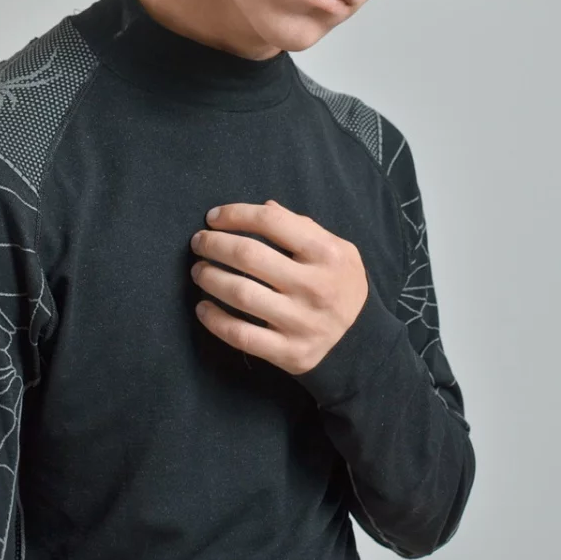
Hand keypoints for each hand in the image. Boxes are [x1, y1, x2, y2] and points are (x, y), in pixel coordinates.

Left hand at [189, 199, 368, 375]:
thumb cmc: (340, 284)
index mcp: (326, 254)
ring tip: (199, 271)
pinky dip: (215, 320)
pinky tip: (202, 308)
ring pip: (241, 294)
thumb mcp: (337, 249)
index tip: (212, 218)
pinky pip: (241, 336)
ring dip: (210, 278)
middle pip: (249, 256)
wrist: (362, 340)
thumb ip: (303, 226)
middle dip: (214, 244)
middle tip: (199, 242)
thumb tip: (265, 207)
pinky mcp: (289, 352)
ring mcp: (301, 322)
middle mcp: (314, 287)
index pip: (271, 222)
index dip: (235, 214)